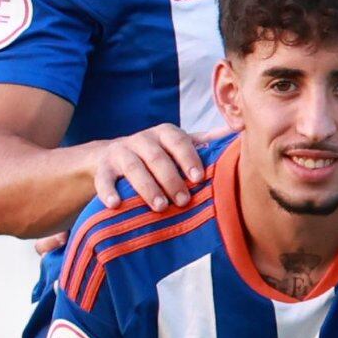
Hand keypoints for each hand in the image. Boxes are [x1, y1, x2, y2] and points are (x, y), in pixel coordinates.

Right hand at [83, 123, 206, 211]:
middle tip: (184, 201)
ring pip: (133, 168)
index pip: (179, 141)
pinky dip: (108, 191)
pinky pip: (104, 178)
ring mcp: (120, 152)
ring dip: (147, 188)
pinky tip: (115, 205)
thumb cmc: (158, 153)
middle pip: (157, 157)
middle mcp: (142, 140)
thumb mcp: (179, 144)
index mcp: (165, 133)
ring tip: (160, 207)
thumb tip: (236, 131)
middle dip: (171, 179)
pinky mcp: (102, 168)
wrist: (112, 155)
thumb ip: (204, 140)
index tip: (199, 178)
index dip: (188, 158)